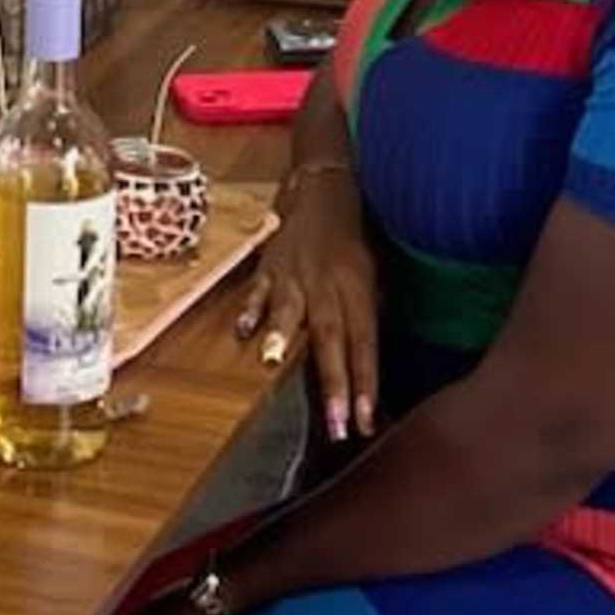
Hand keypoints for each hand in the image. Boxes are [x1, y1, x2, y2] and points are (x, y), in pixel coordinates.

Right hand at [235, 171, 379, 436]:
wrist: (322, 189)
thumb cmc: (352, 241)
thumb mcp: (372, 275)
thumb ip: (366, 316)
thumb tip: (366, 366)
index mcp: (359, 289)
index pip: (366, 343)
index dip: (366, 383)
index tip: (365, 422)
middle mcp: (328, 284)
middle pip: (332, 337)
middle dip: (334, 383)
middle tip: (336, 425)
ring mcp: (296, 274)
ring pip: (292, 309)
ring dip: (283, 336)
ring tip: (273, 363)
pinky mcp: (269, 265)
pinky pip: (259, 289)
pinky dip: (251, 309)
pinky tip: (242, 330)